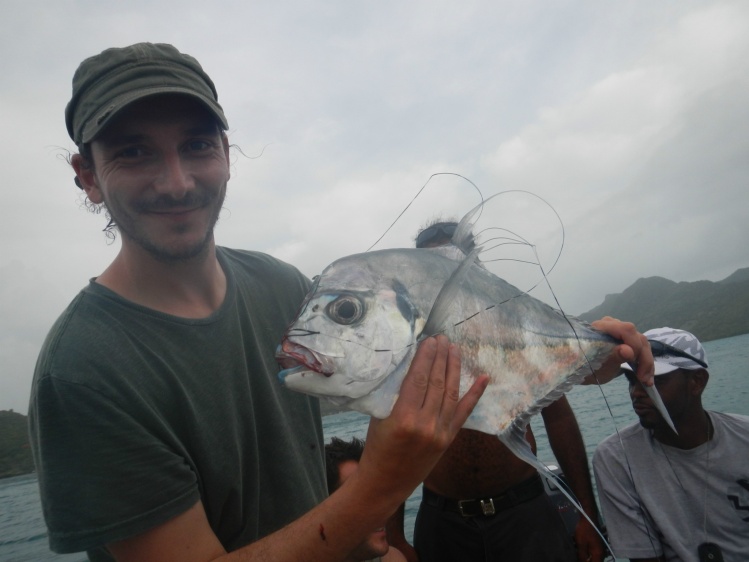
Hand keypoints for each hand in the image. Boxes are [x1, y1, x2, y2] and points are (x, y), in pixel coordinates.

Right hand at [359, 335, 487, 500]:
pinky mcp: (448, 439)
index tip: (430, 340)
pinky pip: (464, 413)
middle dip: (441, 357)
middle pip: (437, 383)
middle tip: (443, 338)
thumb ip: (395, 395)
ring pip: (451, 393)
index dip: (426, 357)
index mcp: (403, 418)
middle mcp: (425, 425)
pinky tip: (483, 378)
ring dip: (454, 368)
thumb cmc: (377, 447)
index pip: (418, 379)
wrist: (386, 482)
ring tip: (455, 349)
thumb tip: (410, 367)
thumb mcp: (379, 418)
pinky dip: (475, 394)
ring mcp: (440, 433)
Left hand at [573, 517, 605, 561]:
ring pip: (591, 555)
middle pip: (593, 561)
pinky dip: (584, 549)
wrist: (588, 517)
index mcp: (598, 554)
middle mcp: (601, 552)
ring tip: (576, 547)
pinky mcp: (596, 543)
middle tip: (577, 554)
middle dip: (584, 559)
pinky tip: (576, 544)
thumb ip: (582, 557)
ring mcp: (599, 547)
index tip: (580, 560)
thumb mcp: (581, 545)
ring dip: (583, 554)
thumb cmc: (584, 531)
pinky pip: (590, 550)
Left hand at [588, 317, 653, 386]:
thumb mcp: (599, 367)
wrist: (583, 369)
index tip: (633, 362)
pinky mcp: (627, 339)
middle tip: (642, 378)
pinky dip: (646, 364)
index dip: (634, 344)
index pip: (626, 329)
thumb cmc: (587, 368)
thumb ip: (613, 357)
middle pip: (638, 337)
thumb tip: (628, 351)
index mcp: (602, 327)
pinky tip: (647, 378)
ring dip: (647, 363)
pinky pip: (642, 348)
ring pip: (643, 344)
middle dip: (644, 359)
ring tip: (646, 381)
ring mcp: (621, 331)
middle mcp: (613, 325)